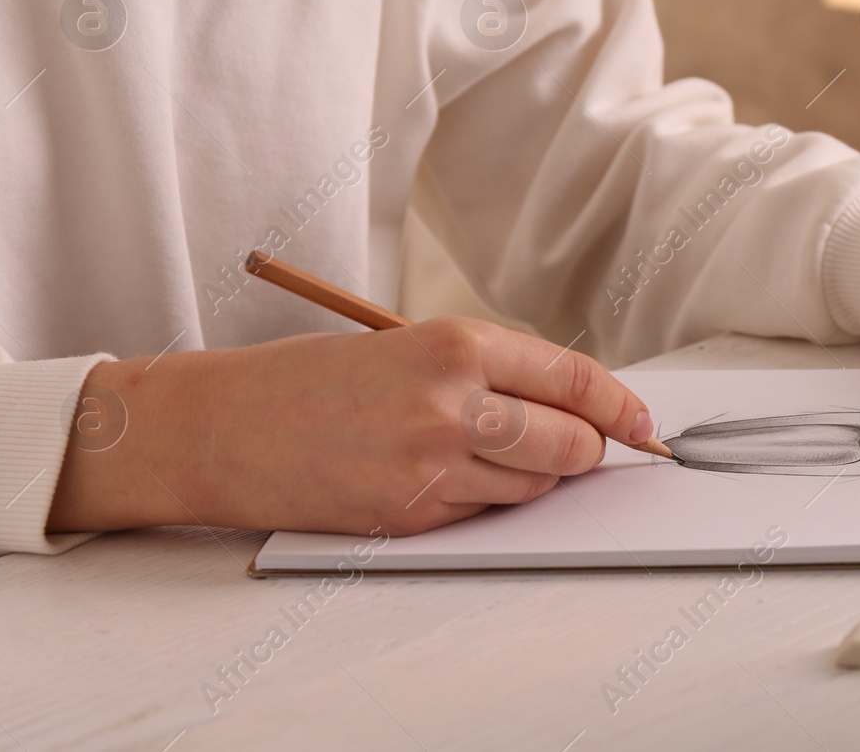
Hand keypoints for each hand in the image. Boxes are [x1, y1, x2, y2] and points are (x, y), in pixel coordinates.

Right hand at [47, 318, 655, 535]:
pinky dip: (485, 502)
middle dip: (588, 451)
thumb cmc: (304, 380)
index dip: (619, 406)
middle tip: (584, 449)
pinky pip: (482, 515)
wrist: (217, 427)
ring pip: (533, 488)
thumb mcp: (402, 347)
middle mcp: (452, 403)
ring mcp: (431, 466)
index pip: (573, 377)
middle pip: (570, 442)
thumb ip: (483, 370)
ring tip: (495, 455)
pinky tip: (450, 478)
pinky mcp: (409, 516)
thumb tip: (563, 404)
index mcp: (453, 344)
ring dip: (536, 479)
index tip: (643, 423)